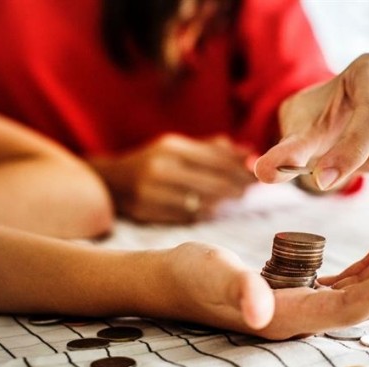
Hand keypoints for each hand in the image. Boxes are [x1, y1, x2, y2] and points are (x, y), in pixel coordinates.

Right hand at [91, 133, 255, 222]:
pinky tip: (213, 209)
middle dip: (236, 186)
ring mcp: (152, 192)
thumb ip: (213, 149)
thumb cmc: (153, 162)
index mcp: (171, 148)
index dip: (240, 168)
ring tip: (236, 198)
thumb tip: (249, 152)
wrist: (110, 181)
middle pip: (212, 182)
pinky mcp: (147, 212)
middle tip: (252, 190)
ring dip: (223, 202)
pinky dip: (204, 213)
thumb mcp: (178, 147)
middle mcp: (160, 168)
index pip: (215, 159)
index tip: (257, 174)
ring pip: (201, 202)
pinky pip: (186, 216)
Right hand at [164, 226, 368, 339]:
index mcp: (286, 318)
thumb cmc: (189, 276)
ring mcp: (300, 304)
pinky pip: (341, 280)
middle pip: (362, 300)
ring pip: (357, 289)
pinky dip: (366, 264)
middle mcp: (300, 317)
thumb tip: (260, 312)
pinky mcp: (296, 289)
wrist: (173, 279)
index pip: (348, 309)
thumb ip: (239, 290)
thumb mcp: (212, 275)